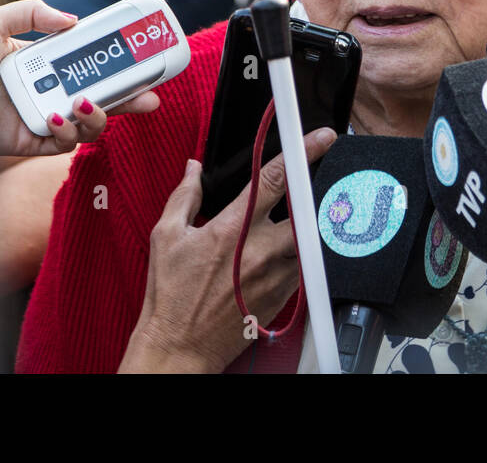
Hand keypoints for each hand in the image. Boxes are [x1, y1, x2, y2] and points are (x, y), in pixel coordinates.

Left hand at [0, 0, 160, 155]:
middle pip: (100, 100)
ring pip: (88, 126)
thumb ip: (33, 12)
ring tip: (87, 102)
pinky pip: (63, 144)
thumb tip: (74, 20)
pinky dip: (69, 131)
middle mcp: (46, 93)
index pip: (88, 68)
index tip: (139, 63)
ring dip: (98, 116)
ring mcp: (40, 119)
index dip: (116, 68)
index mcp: (42, 66)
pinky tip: (57, 115)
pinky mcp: (28, 143)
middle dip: (129, 100)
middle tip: (151, 96)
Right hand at [119, 127, 337, 372]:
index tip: (320, 138)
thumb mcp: (167, 236)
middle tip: (302, 188)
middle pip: (305, 208)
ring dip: (301, 225)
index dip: (302, 152)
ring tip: (282, 227)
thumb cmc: (170, 296)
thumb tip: (193, 169)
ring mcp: (277, 274)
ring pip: (308, 236)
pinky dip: (297, 252)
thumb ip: (185, 196)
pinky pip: (304, 263)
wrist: (180, 347)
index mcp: (233, 228)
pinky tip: (277, 254)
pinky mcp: (285, 295)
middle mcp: (262, 250)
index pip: (276, 179)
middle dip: (306, 193)